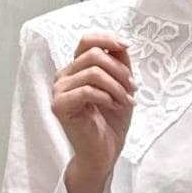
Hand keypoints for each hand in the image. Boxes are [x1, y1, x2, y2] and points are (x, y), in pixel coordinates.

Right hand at [53, 32, 135, 192]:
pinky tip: (114, 106)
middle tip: (132, 88)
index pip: (86, 41)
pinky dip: (106, 97)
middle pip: (93, 55)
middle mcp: (64, 76)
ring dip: (116, 86)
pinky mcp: (60, 106)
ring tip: (126, 101)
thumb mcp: (121, 86)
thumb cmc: (111, 122)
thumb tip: (121, 44)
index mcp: (76, 69)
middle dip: (119, 71)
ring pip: (92, 73)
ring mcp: (59, 91)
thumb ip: (119, 64)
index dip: (107, 39)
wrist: (104, 153)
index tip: (126, 47)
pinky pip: (87, 90)